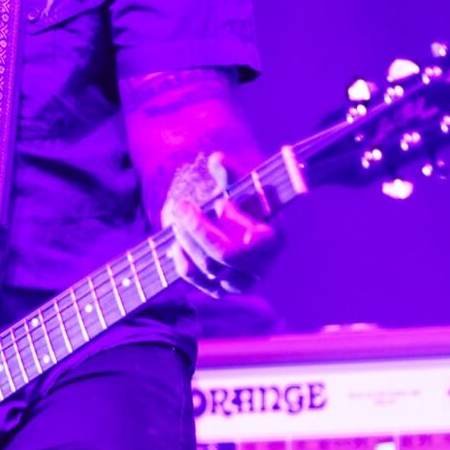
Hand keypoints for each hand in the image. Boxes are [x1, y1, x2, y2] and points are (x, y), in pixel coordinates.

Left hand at [158, 150, 279, 291]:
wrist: (240, 227)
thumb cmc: (244, 203)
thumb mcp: (241, 187)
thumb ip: (231, 174)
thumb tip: (217, 159)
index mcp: (274, 240)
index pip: (255, 241)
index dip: (234, 223)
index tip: (220, 202)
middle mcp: (261, 266)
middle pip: (226, 255)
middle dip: (199, 229)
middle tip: (182, 205)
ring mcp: (240, 282)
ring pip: (208, 267)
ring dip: (187, 240)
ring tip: (178, 217)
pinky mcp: (220, 290)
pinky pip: (196, 280)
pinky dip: (182, 260)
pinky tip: (175, 243)